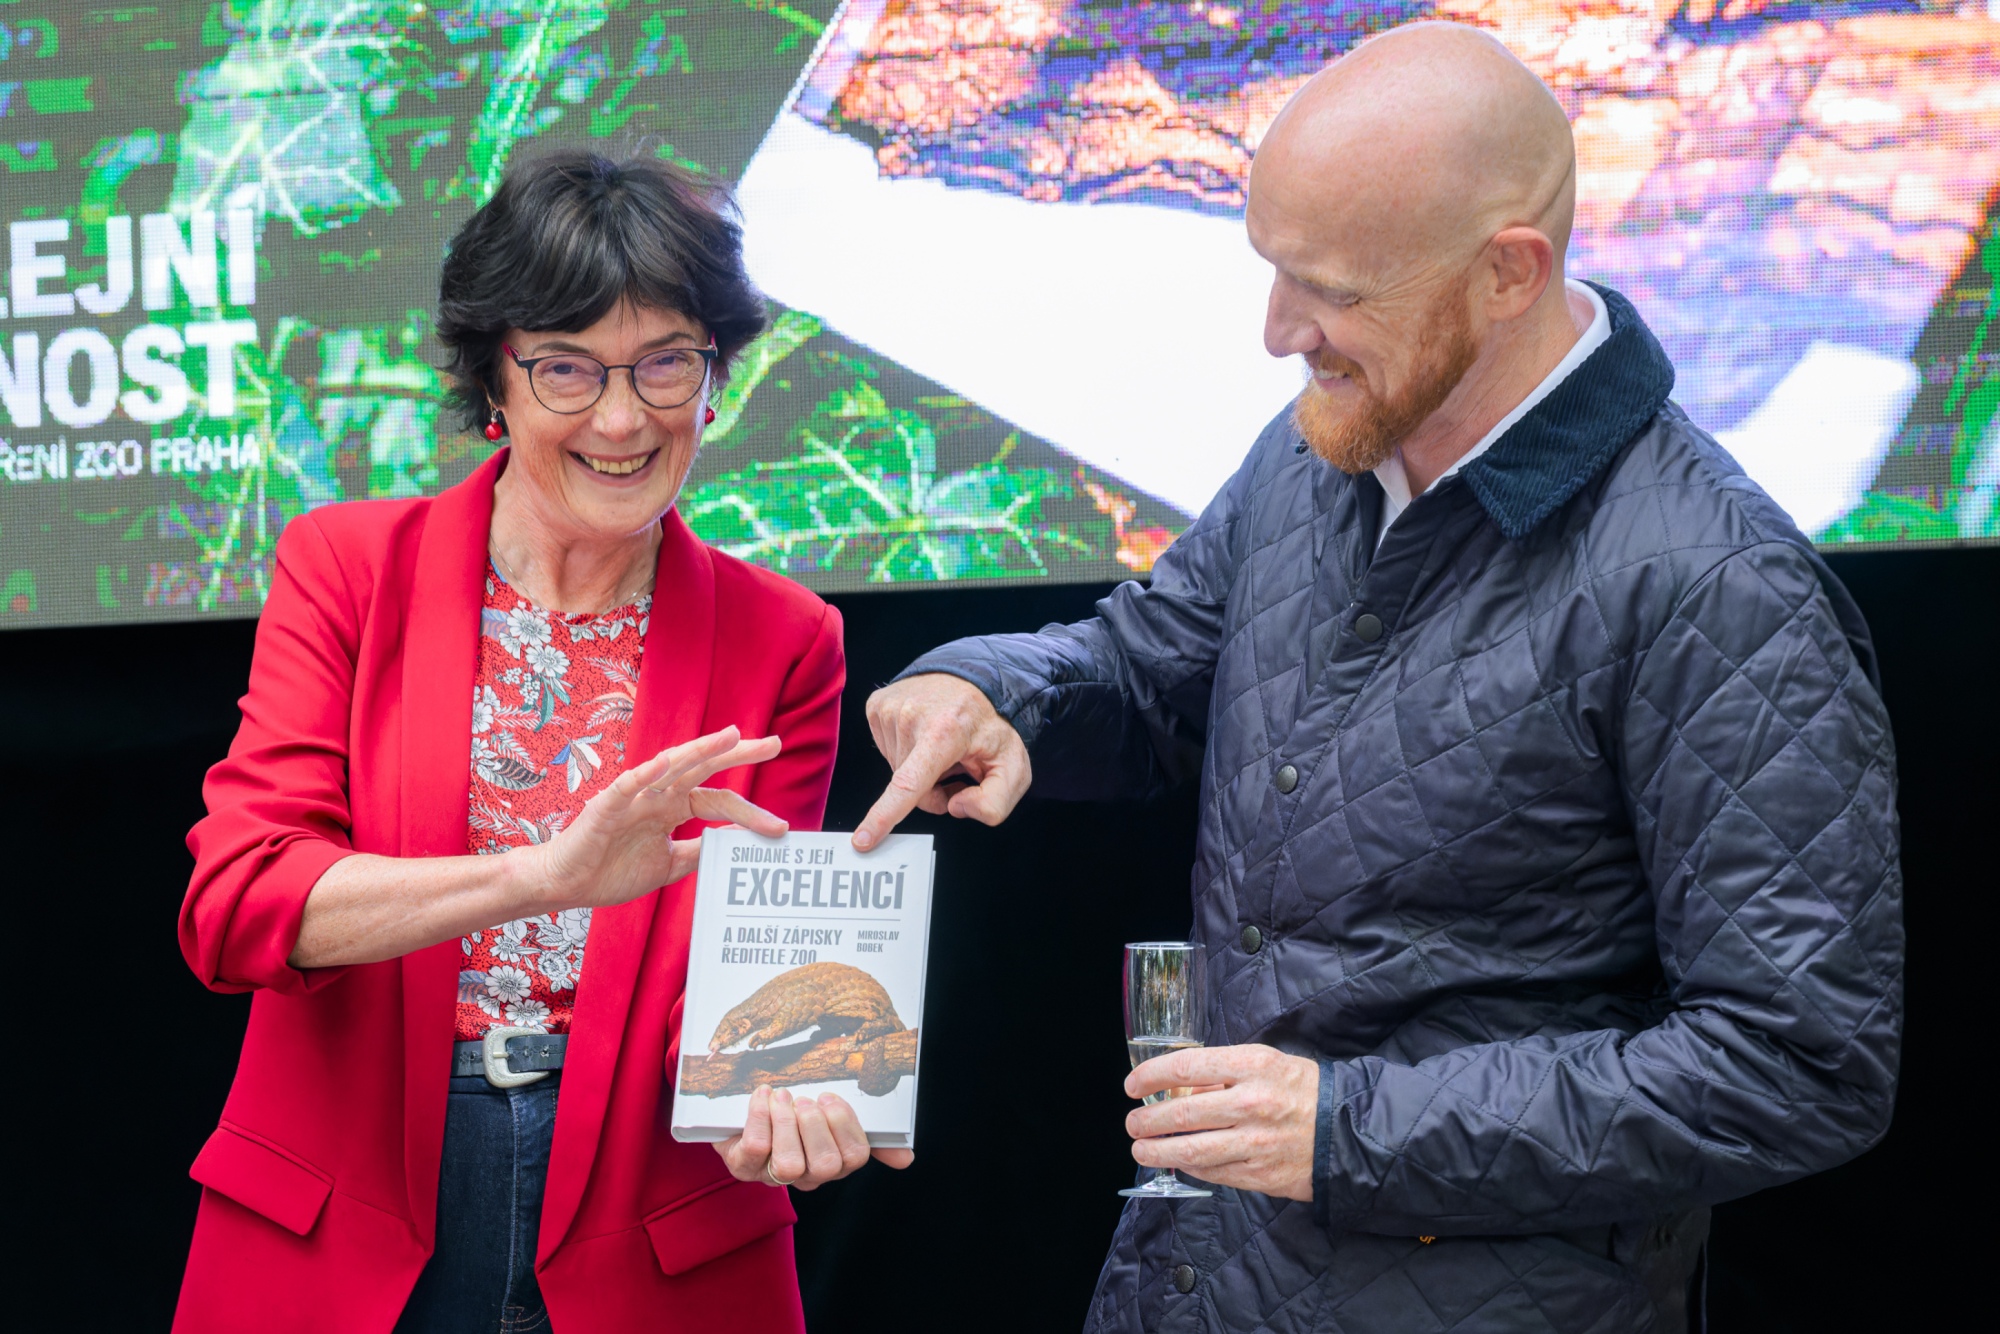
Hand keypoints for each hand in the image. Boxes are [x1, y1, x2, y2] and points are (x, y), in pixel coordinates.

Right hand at [526, 726, 786, 909]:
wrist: (564, 884)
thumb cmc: (611, 872)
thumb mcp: (669, 865)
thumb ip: (699, 851)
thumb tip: (736, 841)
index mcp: (673, 808)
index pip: (718, 801)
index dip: (750, 812)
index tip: (780, 828)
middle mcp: (657, 795)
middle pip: (704, 769)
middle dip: (740, 755)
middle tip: (776, 744)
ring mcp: (633, 797)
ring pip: (672, 766)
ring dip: (702, 750)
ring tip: (732, 735)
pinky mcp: (605, 806)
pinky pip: (628, 786)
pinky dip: (646, 773)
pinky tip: (666, 762)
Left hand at [716, 1086, 915, 1190]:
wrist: (739, 1113)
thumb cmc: (791, 1114)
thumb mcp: (829, 1118)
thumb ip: (866, 1134)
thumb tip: (906, 1158)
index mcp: (833, 1161)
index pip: (855, 1156)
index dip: (845, 1125)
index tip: (831, 1098)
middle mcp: (806, 1175)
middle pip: (825, 1165)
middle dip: (816, 1126)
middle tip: (805, 1100)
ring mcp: (772, 1174)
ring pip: (789, 1165)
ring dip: (787, 1124)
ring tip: (782, 1098)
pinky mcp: (742, 1166)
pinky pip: (756, 1148)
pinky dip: (760, 1116)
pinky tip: (763, 1096)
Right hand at [853, 673, 1031, 849]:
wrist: (976, 679)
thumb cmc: (993, 725)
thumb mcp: (1013, 767)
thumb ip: (995, 802)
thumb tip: (955, 806)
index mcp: (945, 731)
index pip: (910, 782)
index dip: (886, 814)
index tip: (862, 839)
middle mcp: (910, 716)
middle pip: (909, 787)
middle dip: (933, 789)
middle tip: (958, 768)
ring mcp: (890, 708)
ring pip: (896, 770)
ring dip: (919, 768)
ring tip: (943, 746)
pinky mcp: (876, 706)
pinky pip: (886, 750)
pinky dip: (906, 751)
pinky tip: (925, 734)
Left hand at [1125, 1044, 1319, 1200]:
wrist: (1346, 1132)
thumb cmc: (1301, 1091)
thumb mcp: (1266, 1063)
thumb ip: (1223, 1074)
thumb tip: (1179, 1088)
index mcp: (1251, 1066)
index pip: (1186, 1067)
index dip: (1151, 1076)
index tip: (1133, 1085)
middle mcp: (1251, 1103)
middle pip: (1182, 1113)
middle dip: (1147, 1121)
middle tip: (1132, 1123)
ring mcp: (1254, 1142)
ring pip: (1190, 1150)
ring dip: (1157, 1151)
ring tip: (1141, 1148)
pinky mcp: (1258, 1175)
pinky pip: (1211, 1172)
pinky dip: (1187, 1167)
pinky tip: (1177, 1161)